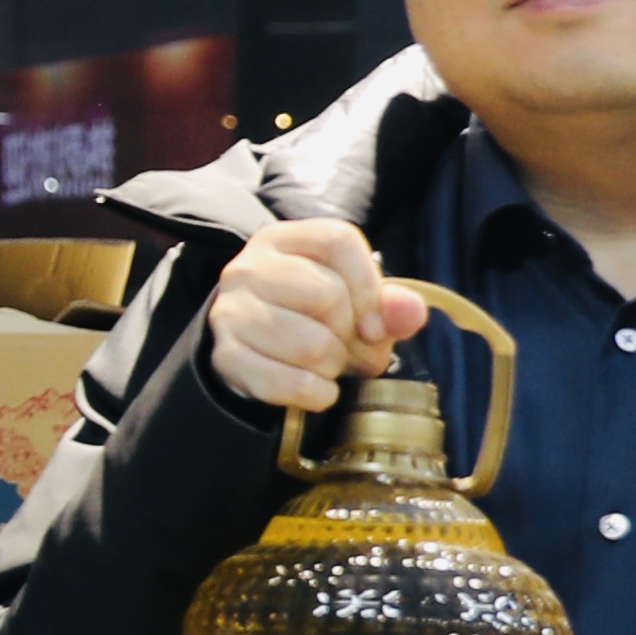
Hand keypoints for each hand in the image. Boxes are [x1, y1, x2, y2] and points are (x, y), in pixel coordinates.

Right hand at [203, 216, 428, 421]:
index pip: (338, 242)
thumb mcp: (353, 301)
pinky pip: (290, 383)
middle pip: (327, 295)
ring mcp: (231, 311)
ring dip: (333, 366)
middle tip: (348, 349)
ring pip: (310, 344)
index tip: (375, 325)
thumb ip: (389, 304)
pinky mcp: (225, 356)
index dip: (369, 287)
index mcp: (282, 240)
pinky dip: (316, 394)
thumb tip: (410, 311)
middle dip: (350, 334)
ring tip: (328, 366)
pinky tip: (317, 389)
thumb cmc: (309, 317)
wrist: (251, 350)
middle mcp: (248, 268)